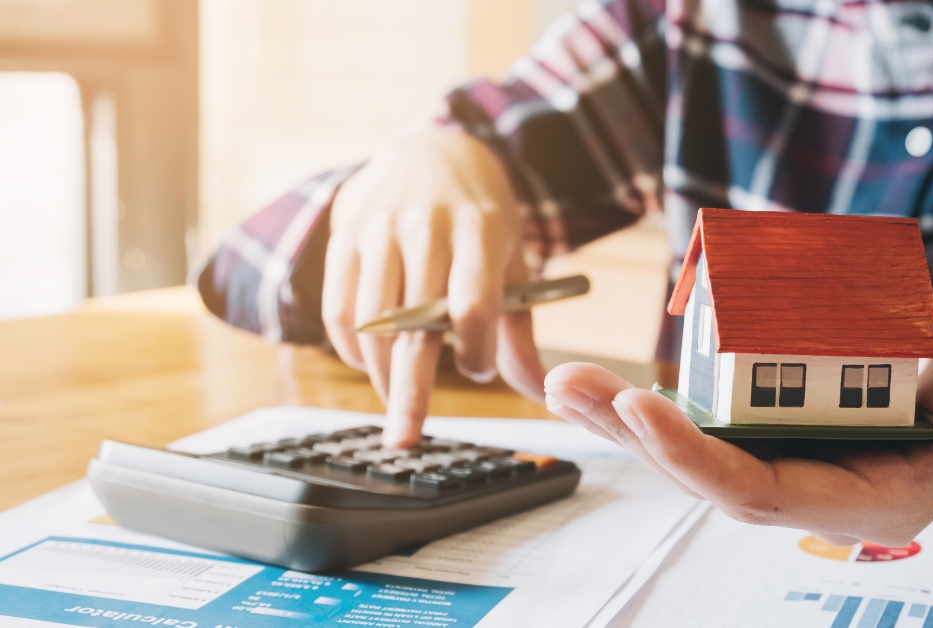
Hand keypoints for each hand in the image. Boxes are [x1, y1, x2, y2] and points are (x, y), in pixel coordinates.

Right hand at [323, 127, 544, 446]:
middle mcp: (425, 227)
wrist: (432, 150)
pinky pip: (338, 309)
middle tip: (405, 438)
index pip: (472, 306)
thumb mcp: (512, 260)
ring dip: (379, 373)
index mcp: (479, 230)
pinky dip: (351, 348)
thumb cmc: (482, 217)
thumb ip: (518, 329)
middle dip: (408, 390)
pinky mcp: (344, 237)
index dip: (475, 351)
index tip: (478, 368)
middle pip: (413, 326)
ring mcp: (379, 230)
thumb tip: (538, 393)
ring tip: (394, 397)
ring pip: (370, 323)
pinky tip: (369, 363)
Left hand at [542, 309, 932, 545]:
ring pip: (698, 455)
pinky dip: (657, 408)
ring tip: (566, 384)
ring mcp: (795, 462)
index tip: (644, 408)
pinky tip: (605, 385)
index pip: (765, 493)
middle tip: (571, 386)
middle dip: (637, 438)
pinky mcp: (781, 429)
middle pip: (710, 478)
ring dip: (628, 424)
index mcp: (868, 498)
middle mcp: (818, 490)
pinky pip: (711, 426)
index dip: (699, 457)